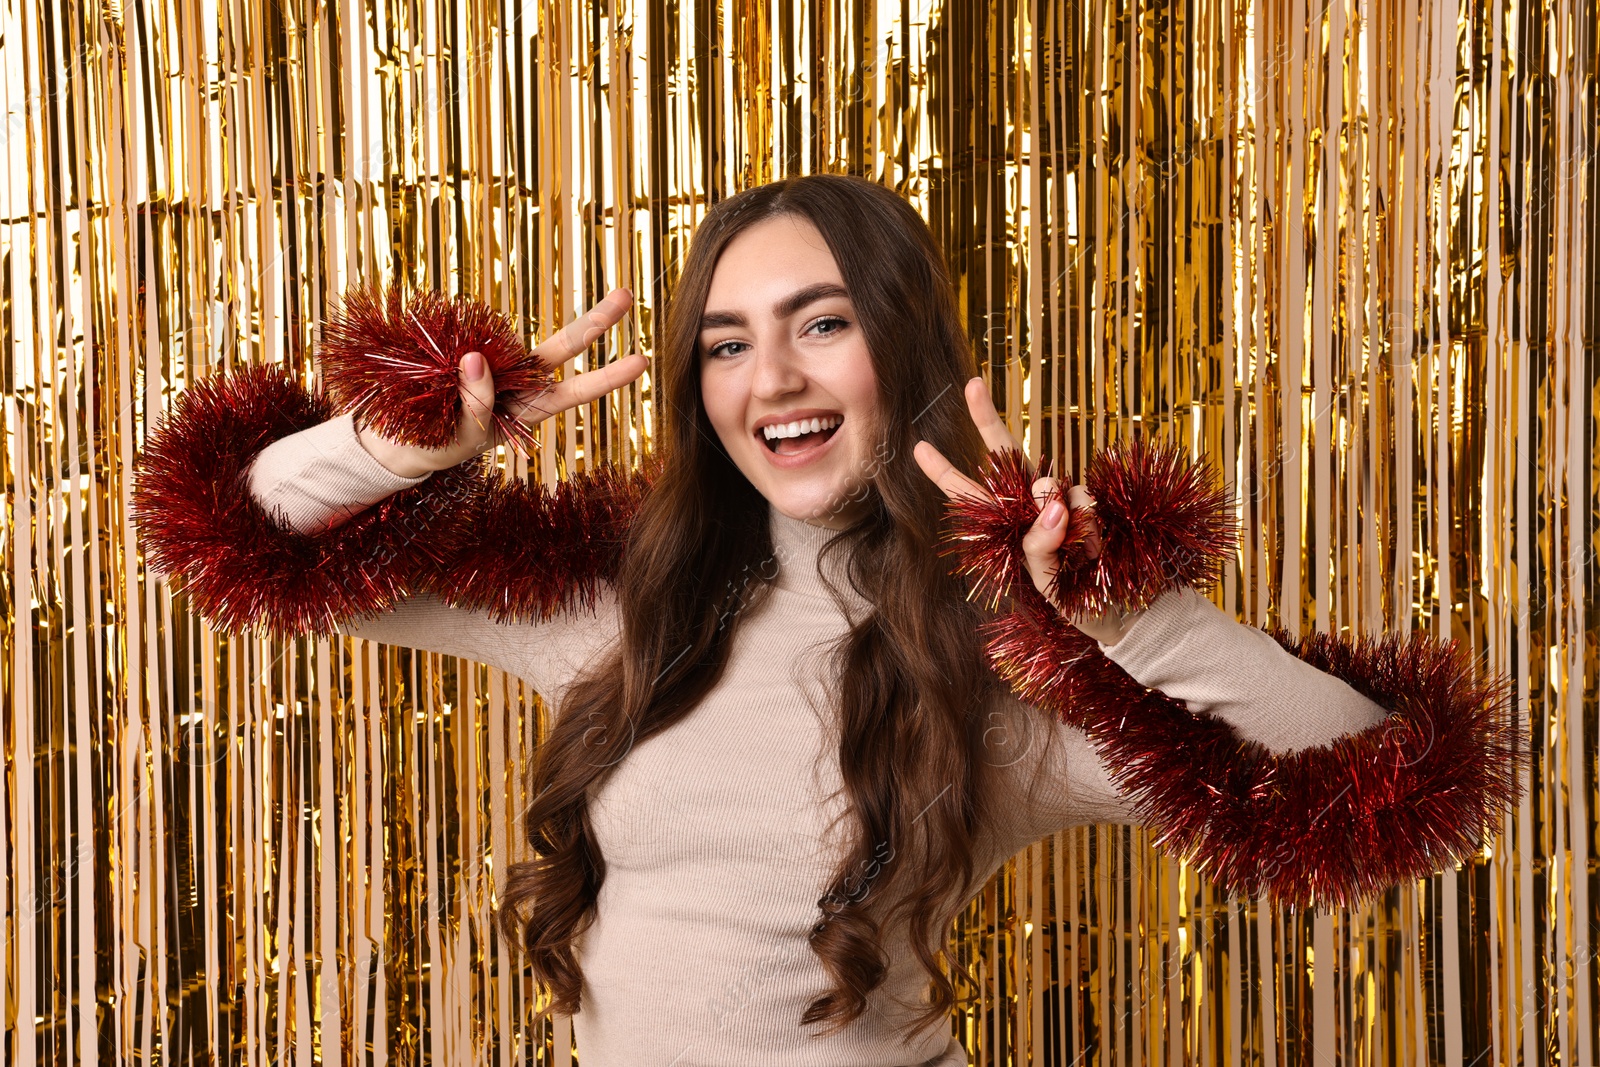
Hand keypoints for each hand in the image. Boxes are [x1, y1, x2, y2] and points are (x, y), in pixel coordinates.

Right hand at [357, 288, 649, 476]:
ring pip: (511, 341)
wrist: (406, 439)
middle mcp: (520, 378)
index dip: (608, 377)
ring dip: (490, 346)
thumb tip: (475, 359)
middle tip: (628, 294)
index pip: (575, 390)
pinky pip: (467, 338)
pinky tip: (438, 361)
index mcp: (530, 406)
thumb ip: (474, 405)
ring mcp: (496, 360)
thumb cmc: (443, 442)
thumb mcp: (464, 437)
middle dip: (596, 321)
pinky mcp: (465, 345)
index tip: (643, 361)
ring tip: (459, 385)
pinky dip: (456, 343)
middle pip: (563, 346)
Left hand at [912, 376, 1133, 645]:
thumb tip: (1054, 505)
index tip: (918, 446)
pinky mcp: (1090, 501)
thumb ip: (1040, 548)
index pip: (970, 495)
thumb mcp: (1045, 583)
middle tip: (971, 386)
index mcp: (1007, 524)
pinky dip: (1089, 526)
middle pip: (1005, 454)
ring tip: (1078, 554)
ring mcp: (1062, 499)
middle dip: (986, 419)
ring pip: (1051, 482)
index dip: (944, 472)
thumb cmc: (1072, 598)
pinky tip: (1095, 548)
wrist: (1119, 609)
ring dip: (1059, 513)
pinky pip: (1084, 501)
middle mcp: (1030, 504)